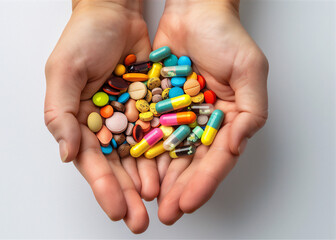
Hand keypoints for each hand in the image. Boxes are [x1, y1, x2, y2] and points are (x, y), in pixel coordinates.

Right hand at [44, 0, 157, 232]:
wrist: (115, 13)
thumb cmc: (85, 37)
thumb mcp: (64, 71)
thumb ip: (61, 112)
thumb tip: (67, 154)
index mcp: (81, 121)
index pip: (92, 162)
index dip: (103, 187)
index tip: (117, 210)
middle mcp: (106, 124)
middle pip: (118, 166)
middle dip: (128, 193)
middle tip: (140, 220)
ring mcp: (130, 117)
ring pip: (140, 155)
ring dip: (148, 179)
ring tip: (158, 201)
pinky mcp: (151, 106)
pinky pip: (159, 133)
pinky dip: (164, 152)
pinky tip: (171, 170)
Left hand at [153, 0, 268, 223]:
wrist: (194, 11)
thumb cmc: (225, 36)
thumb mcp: (249, 70)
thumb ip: (250, 110)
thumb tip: (235, 146)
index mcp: (228, 121)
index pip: (217, 159)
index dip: (204, 183)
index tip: (188, 203)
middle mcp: (203, 124)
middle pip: (190, 164)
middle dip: (179, 190)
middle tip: (166, 214)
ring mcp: (179, 117)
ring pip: (168, 154)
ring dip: (158, 179)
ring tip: (146, 201)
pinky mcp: (157, 106)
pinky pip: (149, 131)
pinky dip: (142, 151)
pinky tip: (133, 169)